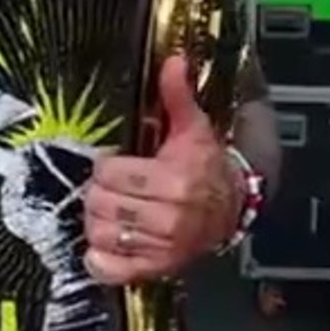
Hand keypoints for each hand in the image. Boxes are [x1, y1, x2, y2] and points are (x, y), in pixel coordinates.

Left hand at [83, 56, 240, 285]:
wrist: (231, 206)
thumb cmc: (206, 167)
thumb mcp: (194, 128)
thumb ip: (177, 95)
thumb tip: (173, 60)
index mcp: (174, 179)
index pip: (110, 173)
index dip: (106, 167)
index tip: (113, 165)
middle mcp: (168, 215)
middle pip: (100, 203)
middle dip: (99, 192)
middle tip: (110, 188)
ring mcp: (162, 245)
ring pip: (101, 233)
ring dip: (98, 221)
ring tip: (110, 210)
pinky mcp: (156, 267)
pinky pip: (111, 269)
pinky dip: (100, 259)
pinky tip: (105, 243)